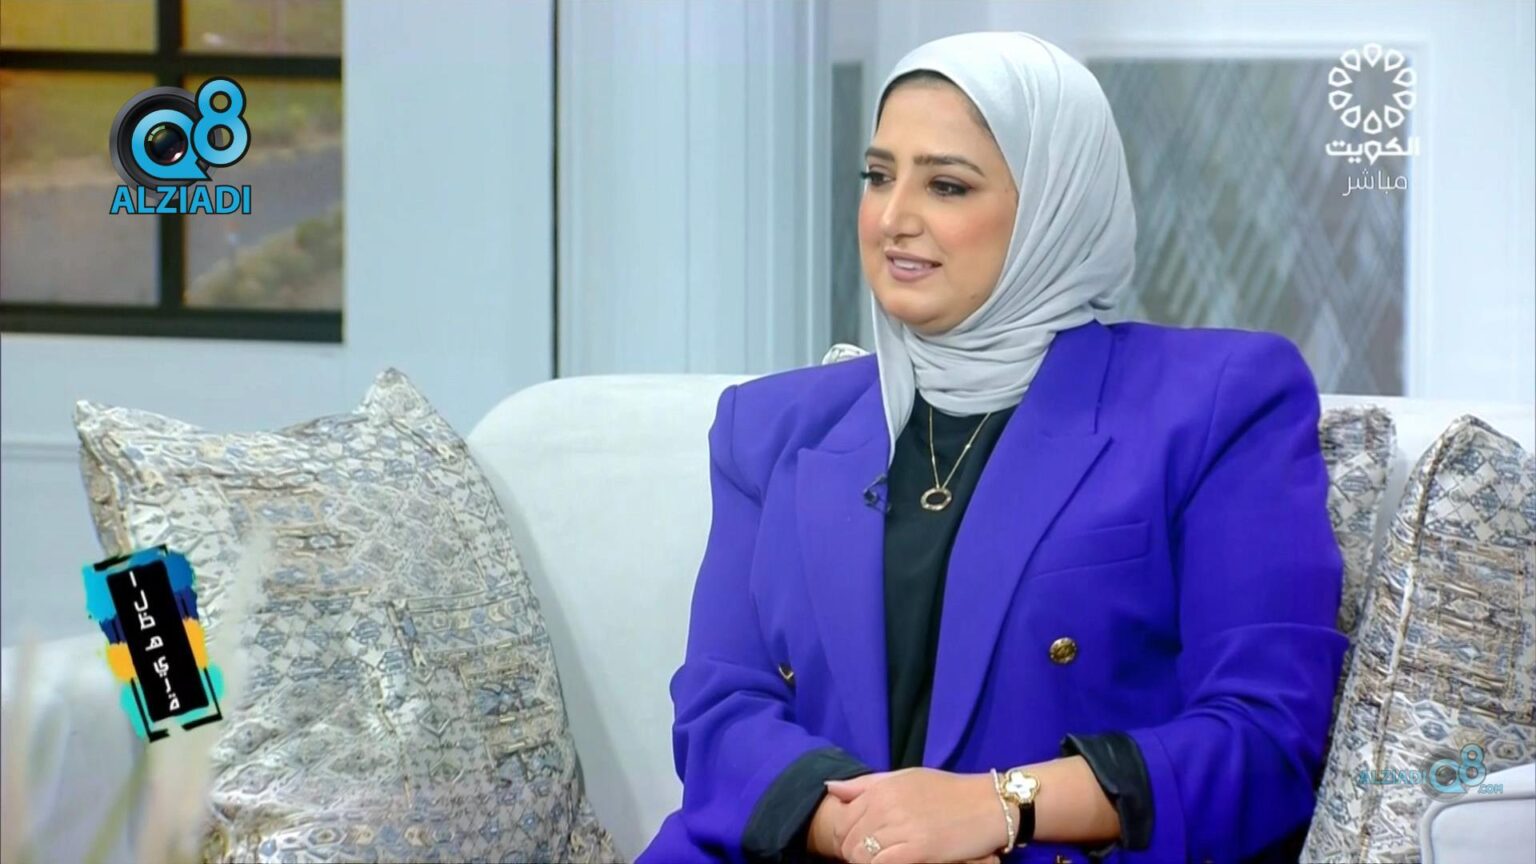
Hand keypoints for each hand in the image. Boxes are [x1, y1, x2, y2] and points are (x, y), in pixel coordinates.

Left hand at [824, 769, 1008, 863]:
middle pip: (849, 840)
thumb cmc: (947, 791)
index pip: (843, 819)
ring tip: (883, 860)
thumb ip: (866, 785)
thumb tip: (830, 788)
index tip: (860, 844)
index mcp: (881, 788)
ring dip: (866, 862)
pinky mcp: (918, 849)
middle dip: (853, 852)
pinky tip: (893, 863)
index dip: (846, 837)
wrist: (988, 804)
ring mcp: (901, 827)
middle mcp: (886, 805)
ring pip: (861, 855)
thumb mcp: (905, 777)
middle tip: (871, 857)